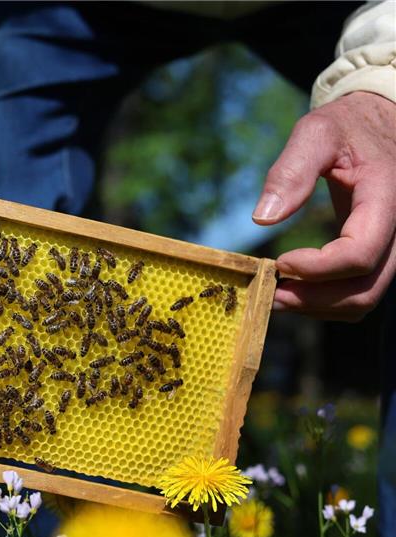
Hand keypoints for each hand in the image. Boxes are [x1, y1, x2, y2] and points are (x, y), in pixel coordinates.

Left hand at [252, 91, 395, 321]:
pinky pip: (361, 289)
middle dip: (314, 299)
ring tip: (277, 295)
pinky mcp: (379, 251)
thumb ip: (290, 171)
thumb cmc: (347, 125)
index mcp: (385, 198)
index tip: (278, 263)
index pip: (360, 254)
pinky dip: (328, 300)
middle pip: (365, 289)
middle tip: (270, 294)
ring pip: (365, 297)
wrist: (380, 122)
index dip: (317, 269)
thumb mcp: (316, 132)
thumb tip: (262, 219)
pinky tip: (295, 289)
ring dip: (319, 306)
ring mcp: (392, 244)